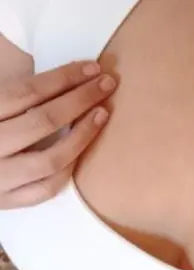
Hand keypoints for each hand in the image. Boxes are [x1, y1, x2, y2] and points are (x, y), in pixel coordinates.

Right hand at [0, 61, 115, 208]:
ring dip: (82, 135)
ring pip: (49, 159)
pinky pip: (45, 189)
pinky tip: (82, 149)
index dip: (62, 78)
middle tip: (107, 83)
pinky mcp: (5, 201)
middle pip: (42, 120)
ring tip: (102, 113)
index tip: (91, 67)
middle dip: (80, 98)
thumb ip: (10, 95)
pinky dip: (67, 169)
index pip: (25, 92)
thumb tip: (58, 75)